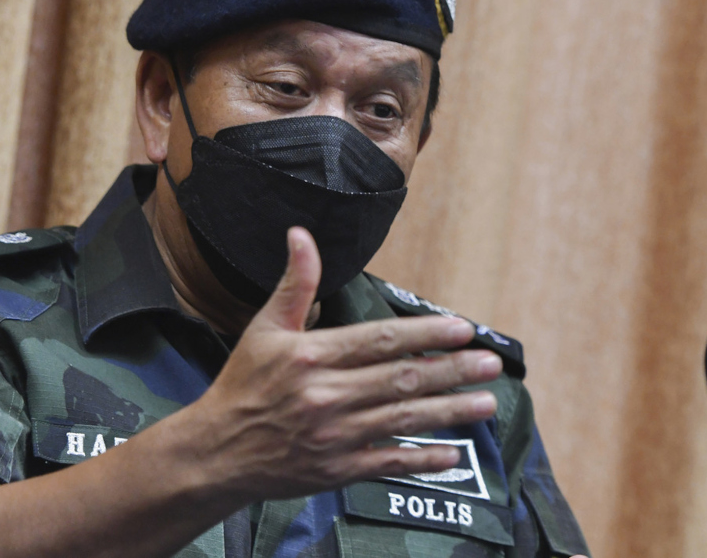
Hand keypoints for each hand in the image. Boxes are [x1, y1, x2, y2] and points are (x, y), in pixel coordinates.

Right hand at [185, 227, 501, 503]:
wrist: (217, 451)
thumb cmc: (243, 385)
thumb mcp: (263, 328)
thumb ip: (295, 283)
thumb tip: (301, 235)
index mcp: (310, 356)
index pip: (379, 341)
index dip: (424, 335)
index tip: (461, 329)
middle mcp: (325, 395)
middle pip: (400, 379)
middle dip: (451, 371)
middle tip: (489, 363)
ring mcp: (333, 436)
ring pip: (402, 420)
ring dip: (449, 412)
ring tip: (486, 402)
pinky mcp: (336, 470)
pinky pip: (387, 463)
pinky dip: (421, 459)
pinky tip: (451, 453)